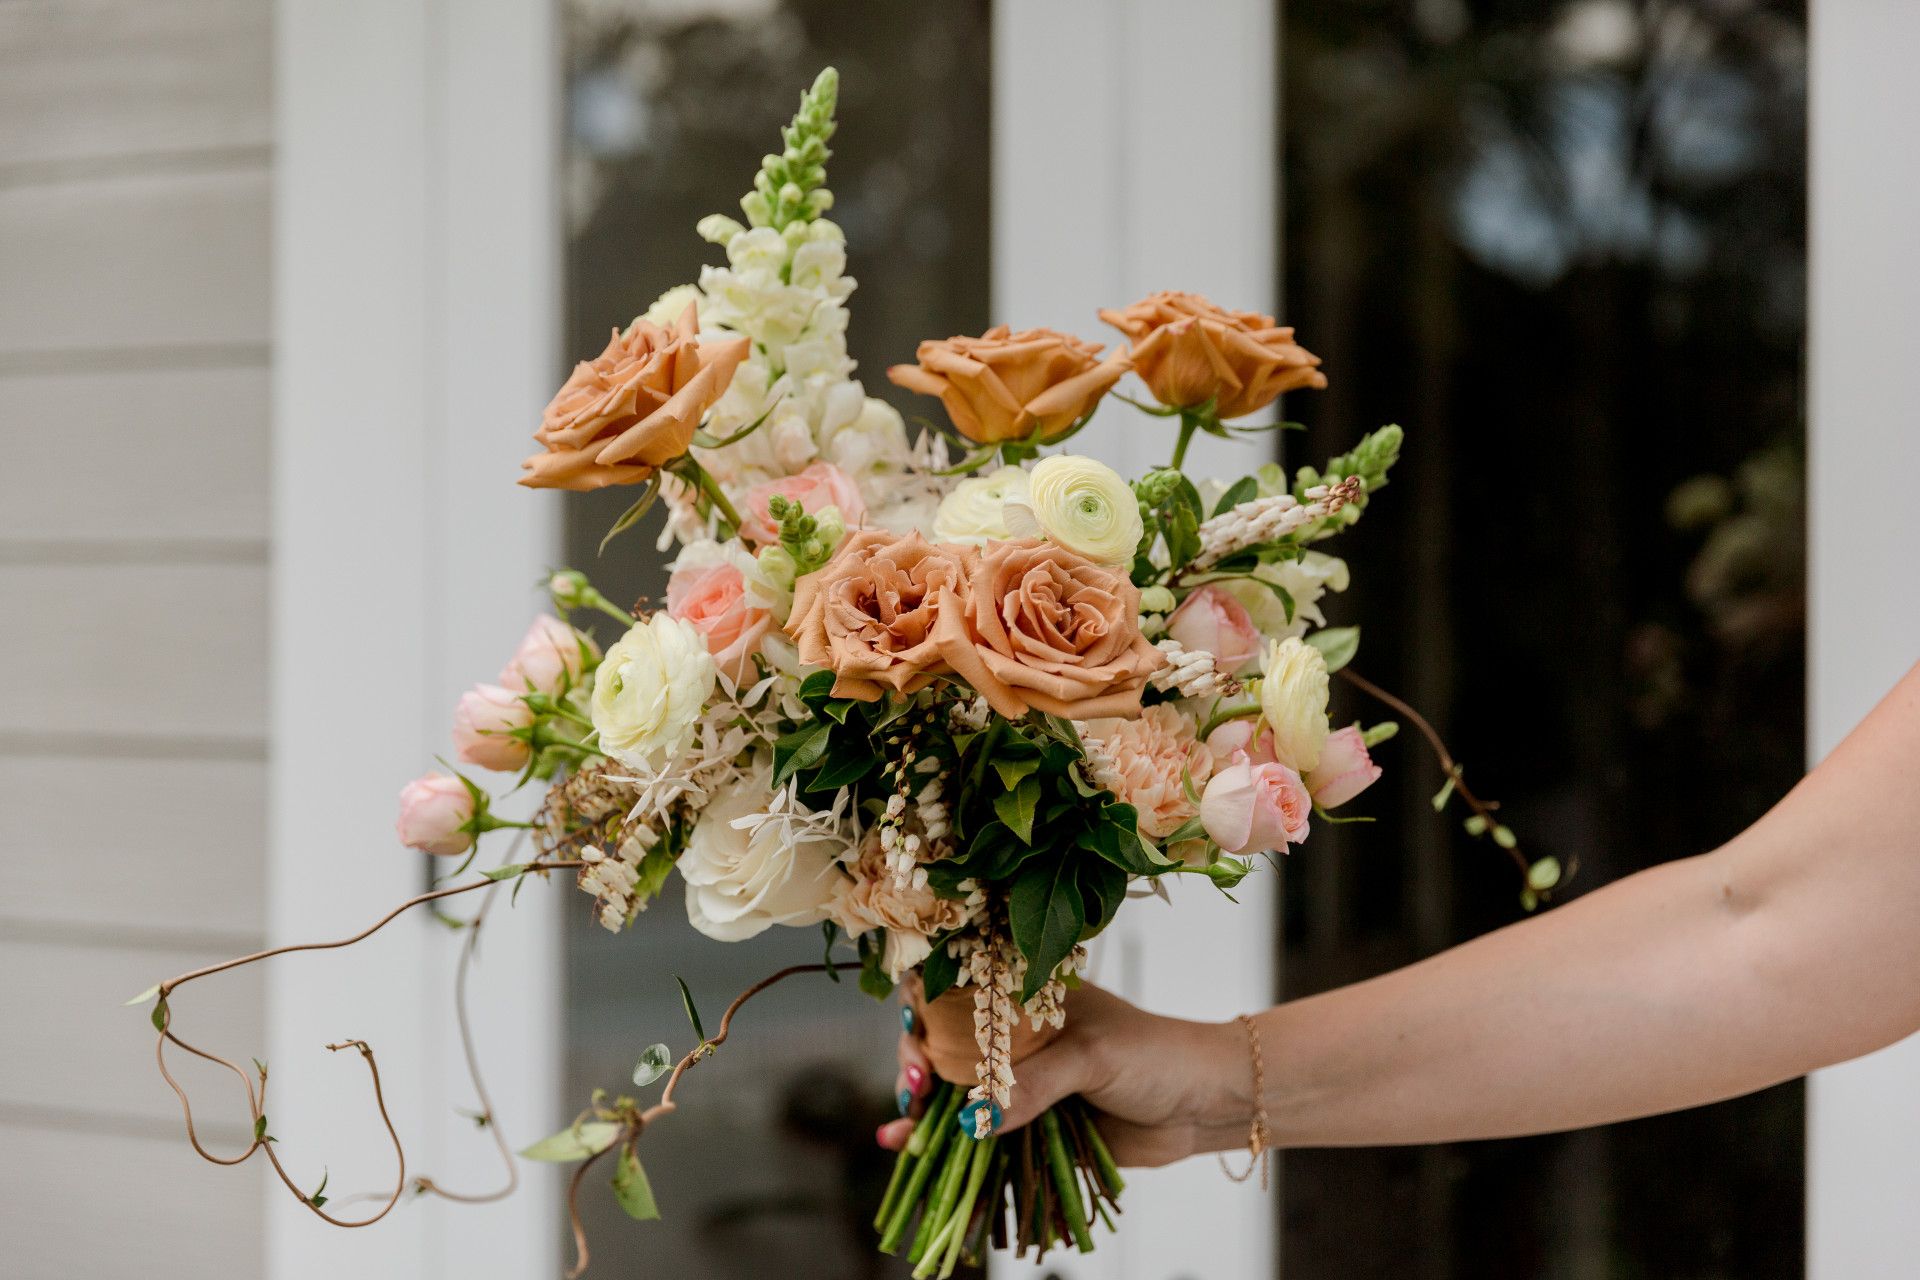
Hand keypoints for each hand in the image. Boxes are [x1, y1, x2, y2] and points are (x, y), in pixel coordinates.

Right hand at [877, 982, 1249, 1166]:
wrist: (1204, 1103)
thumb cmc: (1155, 1057)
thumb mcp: (1092, 1058)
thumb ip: (1033, 1085)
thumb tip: (974, 1121)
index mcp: (1027, 998)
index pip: (958, 997)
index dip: (925, 1017)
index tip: (918, 1049)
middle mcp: (1018, 1038)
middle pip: (947, 1051)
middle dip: (918, 1073)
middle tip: (913, 1097)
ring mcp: (1024, 1084)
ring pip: (960, 1100)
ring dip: (924, 1119)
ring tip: (900, 1138)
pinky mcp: (1034, 1127)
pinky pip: (986, 1141)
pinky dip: (955, 1153)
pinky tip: (922, 1163)